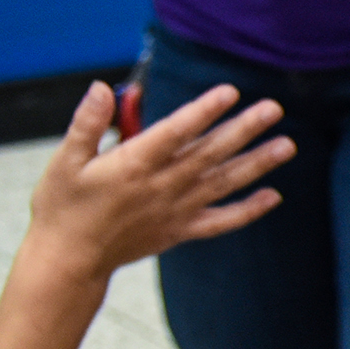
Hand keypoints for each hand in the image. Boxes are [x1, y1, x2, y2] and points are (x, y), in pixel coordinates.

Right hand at [25, 80, 288, 281]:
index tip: (230, 92)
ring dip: (257, 163)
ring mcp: (175, 211)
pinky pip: (221, 221)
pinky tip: (274, 197)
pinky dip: (248, 211)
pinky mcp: (180, 232)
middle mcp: (161, 186)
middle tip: (274, 109)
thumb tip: (102, 87)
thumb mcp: (64, 161)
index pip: (176, 131)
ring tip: (288, 145)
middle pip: (210, 153)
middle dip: (244, 129)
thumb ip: (87, 123)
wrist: (68, 260)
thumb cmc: (62, 206)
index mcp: (133, 164)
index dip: (204, 110)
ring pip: (223, 183)